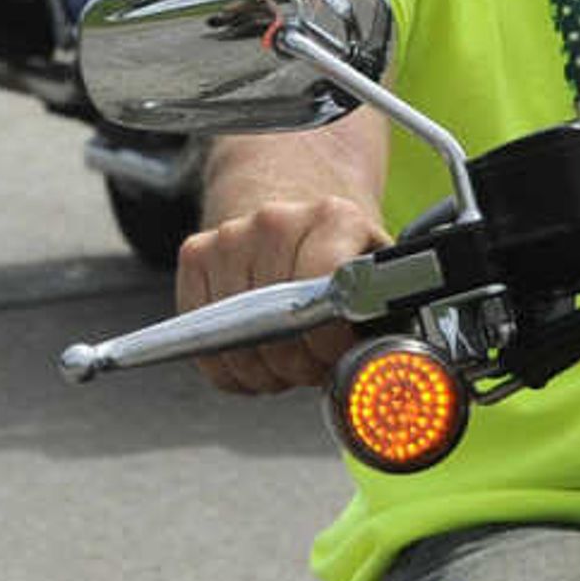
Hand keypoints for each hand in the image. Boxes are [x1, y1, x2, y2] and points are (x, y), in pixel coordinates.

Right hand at [176, 194, 390, 394]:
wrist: (293, 211)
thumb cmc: (340, 256)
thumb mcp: (378, 273)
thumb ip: (384, 313)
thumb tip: (382, 365)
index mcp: (334, 218)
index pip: (319, 294)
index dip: (326, 341)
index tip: (333, 356)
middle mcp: (276, 220)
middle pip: (275, 325)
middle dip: (297, 363)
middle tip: (313, 363)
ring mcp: (230, 235)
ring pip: (235, 341)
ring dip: (264, 369)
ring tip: (287, 357)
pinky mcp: (195, 253)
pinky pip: (204, 342)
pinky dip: (230, 367)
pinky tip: (256, 355)